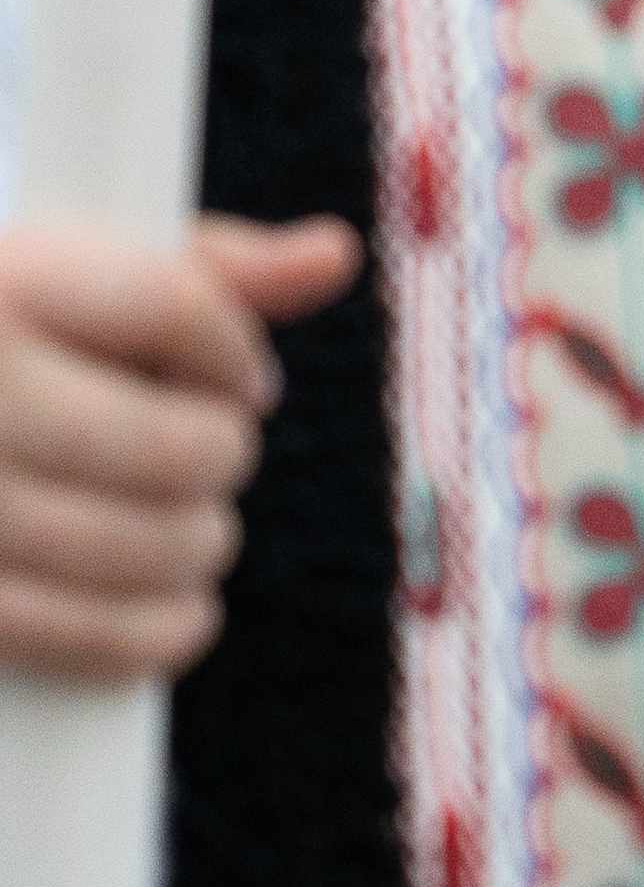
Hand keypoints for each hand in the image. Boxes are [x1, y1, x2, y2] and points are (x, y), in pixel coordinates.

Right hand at [0, 217, 357, 681]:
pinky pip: (83, 634)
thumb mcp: (64, 275)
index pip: (177, 311)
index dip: (234, 356)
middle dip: (220, 455)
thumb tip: (337, 253)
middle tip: (210, 456)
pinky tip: (181, 613)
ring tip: (193, 528)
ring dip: (199, 544)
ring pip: (148, 543)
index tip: (241, 383)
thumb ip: (201, 268)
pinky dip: (157, 632)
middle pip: (180, 444)